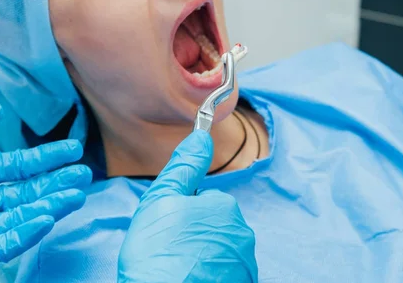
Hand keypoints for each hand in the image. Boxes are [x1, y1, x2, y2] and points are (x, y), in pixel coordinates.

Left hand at [0, 104, 91, 278]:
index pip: (22, 164)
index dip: (49, 157)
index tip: (74, 149)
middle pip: (30, 190)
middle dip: (59, 182)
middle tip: (85, 175)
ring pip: (24, 216)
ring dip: (51, 206)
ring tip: (76, 196)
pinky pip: (4, 244)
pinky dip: (26, 234)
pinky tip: (46, 219)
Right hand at [117, 130, 257, 282]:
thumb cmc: (157, 253)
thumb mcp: (161, 199)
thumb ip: (184, 166)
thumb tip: (202, 134)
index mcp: (224, 205)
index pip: (202, 201)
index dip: (179, 214)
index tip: (166, 230)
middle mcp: (242, 233)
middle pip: (212, 226)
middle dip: (193, 234)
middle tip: (168, 251)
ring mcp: (245, 264)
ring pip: (218, 251)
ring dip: (201, 257)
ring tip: (177, 270)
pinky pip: (225, 274)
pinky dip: (210, 276)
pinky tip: (190, 281)